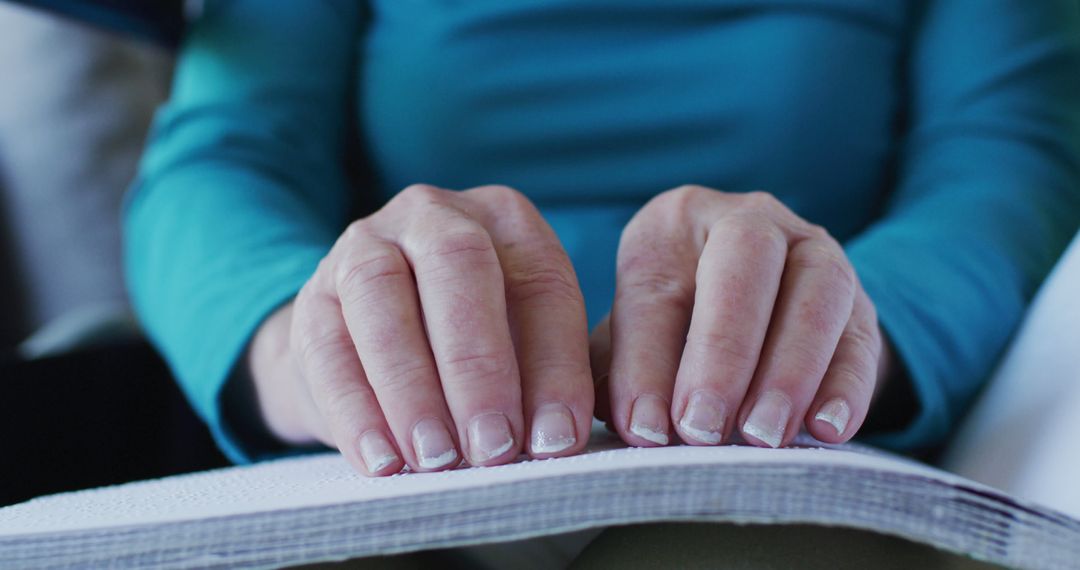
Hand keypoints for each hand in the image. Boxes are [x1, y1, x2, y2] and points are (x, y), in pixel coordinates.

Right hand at [247, 185, 593, 474]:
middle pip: (458, 265)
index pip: (540, 282)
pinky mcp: (313, 297)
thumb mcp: (523, 342)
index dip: (554, 365)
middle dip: (479, 366)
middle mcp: (433, 215)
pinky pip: (327, 349)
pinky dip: (357, 411)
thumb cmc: (471, 339)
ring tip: (438, 458)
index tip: (556, 438)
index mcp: (505, 218)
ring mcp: (363, 246)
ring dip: (413, 389)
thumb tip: (555, 436)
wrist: (373, 337)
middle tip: (494, 446)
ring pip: (381, 299)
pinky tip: (383, 459)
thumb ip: (544, 378)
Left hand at [591, 186, 889, 447]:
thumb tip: (613, 423)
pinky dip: (846, 385)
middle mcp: (747, 219)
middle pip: (742, 265)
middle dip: (722, 351)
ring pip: (816, 290)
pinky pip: (862, 335)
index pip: (655, 289)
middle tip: (703, 429)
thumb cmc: (675, 328)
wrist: (761, 312)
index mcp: (671, 224)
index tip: (644, 429)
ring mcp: (814, 250)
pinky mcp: (861, 299)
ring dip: (789, 369)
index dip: (647, 363)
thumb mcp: (635, 336)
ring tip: (762, 435)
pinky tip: (826, 430)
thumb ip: (619, 370)